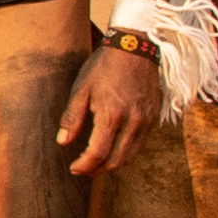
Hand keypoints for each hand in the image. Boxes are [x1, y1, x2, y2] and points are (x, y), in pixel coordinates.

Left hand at [61, 44, 165, 175]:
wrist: (135, 47)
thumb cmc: (104, 66)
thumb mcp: (81, 88)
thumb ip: (72, 117)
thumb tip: (63, 142)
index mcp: (112, 113)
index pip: (98, 152)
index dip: (85, 165)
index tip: (74, 168)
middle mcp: (133, 121)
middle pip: (116, 160)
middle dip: (97, 170)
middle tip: (83, 169)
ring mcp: (146, 120)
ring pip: (131, 156)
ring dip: (113, 165)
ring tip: (96, 164)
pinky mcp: (154, 118)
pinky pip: (141, 145)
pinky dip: (126, 153)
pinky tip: (113, 149)